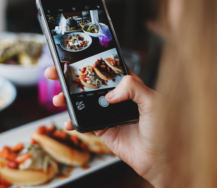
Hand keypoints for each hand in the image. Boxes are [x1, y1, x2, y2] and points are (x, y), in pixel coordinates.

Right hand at [45, 67, 166, 186]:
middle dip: (68, 77)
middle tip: (53, 73)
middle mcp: (116, 97)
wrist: (159, 160)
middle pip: (88, 83)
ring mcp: (107, 113)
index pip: (105, 68)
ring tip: (58, 99)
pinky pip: (83, 122)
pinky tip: (67, 122)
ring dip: (66, 99)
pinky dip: (72, 122)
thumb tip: (110, 93)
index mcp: (129, 86)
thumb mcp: (154, 102)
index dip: (88, 62)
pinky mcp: (102, 128)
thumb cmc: (164, 130)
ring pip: (81, 101)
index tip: (72, 58)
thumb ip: (134, 88)